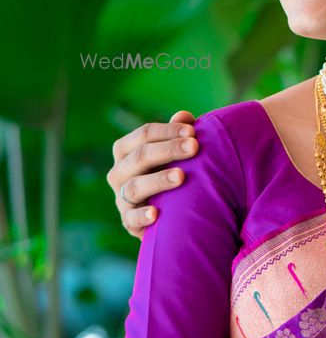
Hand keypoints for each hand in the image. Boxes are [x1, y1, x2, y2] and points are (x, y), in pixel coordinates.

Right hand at [106, 111, 198, 237]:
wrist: (168, 214)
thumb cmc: (170, 172)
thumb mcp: (174, 154)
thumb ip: (178, 135)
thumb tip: (183, 115)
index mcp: (126, 151)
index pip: (143, 134)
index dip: (167, 130)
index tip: (193, 132)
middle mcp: (119, 173)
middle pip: (139, 156)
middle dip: (168, 149)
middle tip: (194, 147)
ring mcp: (121, 198)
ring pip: (134, 186)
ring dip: (158, 180)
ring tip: (181, 176)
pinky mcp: (128, 222)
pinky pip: (131, 218)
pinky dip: (142, 215)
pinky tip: (156, 213)